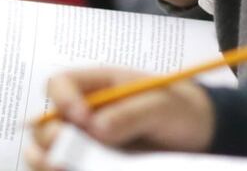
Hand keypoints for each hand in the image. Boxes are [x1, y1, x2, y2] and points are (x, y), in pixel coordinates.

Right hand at [25, 67, 214, 169]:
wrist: (200, 136)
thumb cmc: (181, 109)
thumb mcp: (163, 104)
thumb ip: (132, 111)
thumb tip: (96, 127)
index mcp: (98, 86)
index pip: (60, 83)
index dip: (61, 98)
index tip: (80, 116)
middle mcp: (85, 115)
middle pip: (47, 122)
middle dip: (49, 136)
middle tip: (63, 150)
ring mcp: (88, 143)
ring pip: (49, 151)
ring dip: (46, 160)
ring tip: (60, 167)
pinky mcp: (94, 165)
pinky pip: (70, 169)